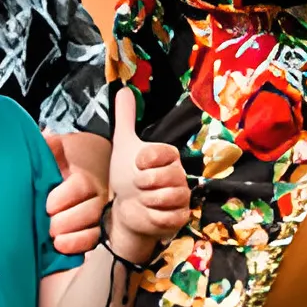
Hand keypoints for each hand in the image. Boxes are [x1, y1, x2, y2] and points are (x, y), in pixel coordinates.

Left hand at [44, 129, 107, 256]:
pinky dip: (80, 248)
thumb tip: (41, 139)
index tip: (48, 205)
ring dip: (76, 238)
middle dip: (68, 221)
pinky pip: (93, 242)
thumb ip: (47, 147)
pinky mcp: (92, 230)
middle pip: (90, 211)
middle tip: (50, 227)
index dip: (65, 197)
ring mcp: (96, 214)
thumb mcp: (55, 148)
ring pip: (94, 229)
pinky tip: (63, 250)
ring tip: (56, 242)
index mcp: (84, 175)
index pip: (81, 186)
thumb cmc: (62, 160)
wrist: (79, 166)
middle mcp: (95, 195)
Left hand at [104, 87, 190, 260]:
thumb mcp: (124, 145)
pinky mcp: (180, 218)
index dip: (144, 161)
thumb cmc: (127, 177)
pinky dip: (153, 216)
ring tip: (142, 199)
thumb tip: (124, 89)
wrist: (127, 209)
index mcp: (169, 156)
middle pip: (166, 176)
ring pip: (169, 197)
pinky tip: (147, 213)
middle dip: (144, 183)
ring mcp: (183, 197)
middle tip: (137, 185)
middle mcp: (180, 175)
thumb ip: (126, 118)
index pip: (163, 153)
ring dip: (148, 200)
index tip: (136, 164)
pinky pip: (170, 217)